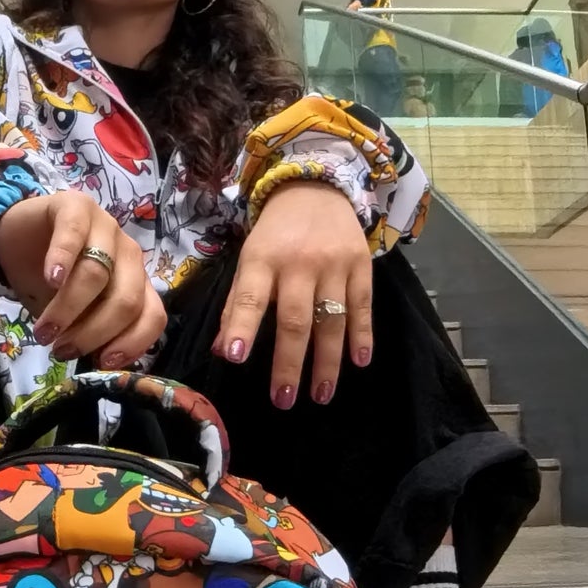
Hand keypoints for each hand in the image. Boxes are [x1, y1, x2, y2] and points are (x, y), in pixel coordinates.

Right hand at [0, 187, 166, 366]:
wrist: (14, 241)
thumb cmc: (50, 283)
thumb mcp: (73, 316)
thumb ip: (89, 331)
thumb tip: (98, 361)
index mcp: (135, 282)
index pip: (152, 315)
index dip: (132, 342)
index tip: (101, 362)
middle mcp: (128, 254)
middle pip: (126, 299)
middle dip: (93, 332)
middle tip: (62, 350)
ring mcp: (105, 226)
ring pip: (99, 273)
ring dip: (68, 308)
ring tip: (44, 331)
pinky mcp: (74, 205)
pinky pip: (74, 233)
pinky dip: (63, 258)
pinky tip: (50, 279)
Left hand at [213, 180, 371, 407]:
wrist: (315, 189)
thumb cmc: (276, 235)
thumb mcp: (249, 259)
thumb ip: (238, 304)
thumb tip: (225, 350)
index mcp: (262, 259)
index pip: (250, 297)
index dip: (243, 328)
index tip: (237, 358)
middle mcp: (299, 262)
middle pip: (295, 319)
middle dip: (289, 364)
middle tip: (283, 399)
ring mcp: (334, 264)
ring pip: (331, 320)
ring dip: (327, 362)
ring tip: (320, 394)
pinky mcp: (361, 264)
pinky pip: (362, 307)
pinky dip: (362, 336)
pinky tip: (358, 363)